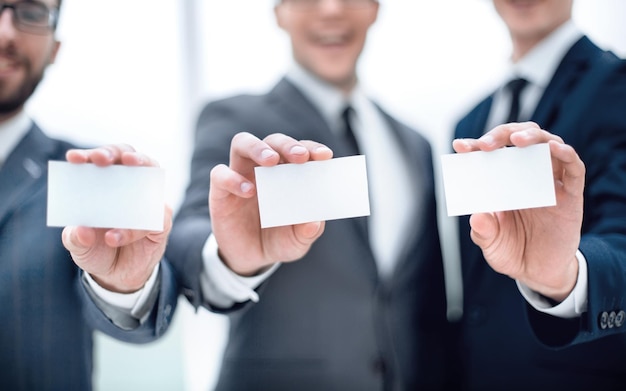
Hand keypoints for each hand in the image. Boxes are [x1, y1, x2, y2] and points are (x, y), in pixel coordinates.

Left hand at [62, 144, 171, 292]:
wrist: (117, 276)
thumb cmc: (97, 250)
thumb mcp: (78, 246)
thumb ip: (75, 238)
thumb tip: (82, 230)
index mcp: (106, 185)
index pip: (102, 160)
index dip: (90, 154)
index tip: (74, 158)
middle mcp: (130, 187)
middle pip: (129, 156)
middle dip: (116, 152)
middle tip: (101, 159)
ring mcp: (149, 203)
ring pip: (152, 175)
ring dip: (142, 165)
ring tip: (129, 165)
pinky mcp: (161, 223)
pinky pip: (153, 218)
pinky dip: (133, 228)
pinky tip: (115, 237)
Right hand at [209, 132, 332, 275]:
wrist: (251, 260)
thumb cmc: (279, 240)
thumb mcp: (297, 241)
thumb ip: (308, 231)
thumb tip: (315, 222)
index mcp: (289, 173)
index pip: (300, 151)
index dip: (312, 148)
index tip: (325, 156)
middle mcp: (264, 168)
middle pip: (273, 141)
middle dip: (287, 145)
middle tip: (300, 156)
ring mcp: (240, 176)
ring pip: (242, 143)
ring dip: (257, 147)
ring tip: (271, 161)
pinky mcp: (220, 191)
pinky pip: (220, 174)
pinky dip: (232, 178)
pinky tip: (248, 191)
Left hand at [453, 122, 584, 300]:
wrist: (539, 273)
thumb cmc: (511, 251)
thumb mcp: (491, 243)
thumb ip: (483, 231)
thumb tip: (478, 216)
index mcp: (502, 180)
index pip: (490, 154)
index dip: (474, 146)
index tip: (460, 146)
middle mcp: (526, 175)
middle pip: (519, 137)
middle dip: (501, 134)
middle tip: (485, 145)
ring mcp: (550, 182)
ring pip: (548, 144)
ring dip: (532, 136)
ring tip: (516, 139)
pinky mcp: (571, 195)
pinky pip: (574, 168)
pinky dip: (566, 153)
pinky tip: (555, 148)